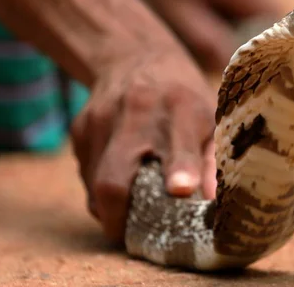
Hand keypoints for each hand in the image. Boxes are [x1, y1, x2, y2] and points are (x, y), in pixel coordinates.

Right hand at [71, 46, 216, 242]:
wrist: (136, 57)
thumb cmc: (184, 98)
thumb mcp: (210, 118)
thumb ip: (212, 160)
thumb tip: (214, 203)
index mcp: (181, 106)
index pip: (179, 142)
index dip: (180, 167)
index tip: (180, 189)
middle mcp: (138, 110)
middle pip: (116, 176)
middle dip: (120, 215)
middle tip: (133, 236)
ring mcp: (101, 118)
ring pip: (95, 182)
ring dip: (110, 207)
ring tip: (130, 209)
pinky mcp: (80, 127)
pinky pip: (86, 173)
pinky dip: (100, 188)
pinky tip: (120, 177)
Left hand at [85, 0, 281, 72]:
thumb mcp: (172, 10)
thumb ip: (206, 39)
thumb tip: (231, 64)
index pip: (274, 19)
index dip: (264, 42)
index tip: (244, 57)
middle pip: (263, 10)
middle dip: (242, 30)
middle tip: (212, 41)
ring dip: (231, 15)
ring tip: (197, 19)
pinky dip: (224, 0)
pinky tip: (196, 0)